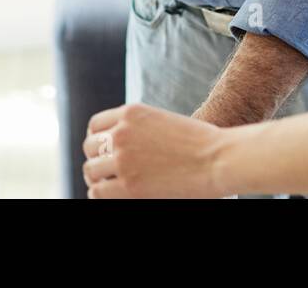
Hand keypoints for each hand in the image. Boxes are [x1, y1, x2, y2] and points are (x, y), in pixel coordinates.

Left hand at [83, 103, 224, 198]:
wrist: (218, 158)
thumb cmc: (201, 143)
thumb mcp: (164, 123)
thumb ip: (141, 130)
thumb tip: (124, 149)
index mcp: (132, 112)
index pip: (96, 126)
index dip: (98, 140)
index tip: (105, 151)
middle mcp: (122, 132)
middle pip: (89, 147)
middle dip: (97, 159)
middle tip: (108, 171)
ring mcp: (123, 158)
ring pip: (91, 170)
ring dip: (99, 178)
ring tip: (111, 185)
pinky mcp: (128, 185)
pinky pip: (98, 191)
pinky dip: (101, 194)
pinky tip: (114, 195)